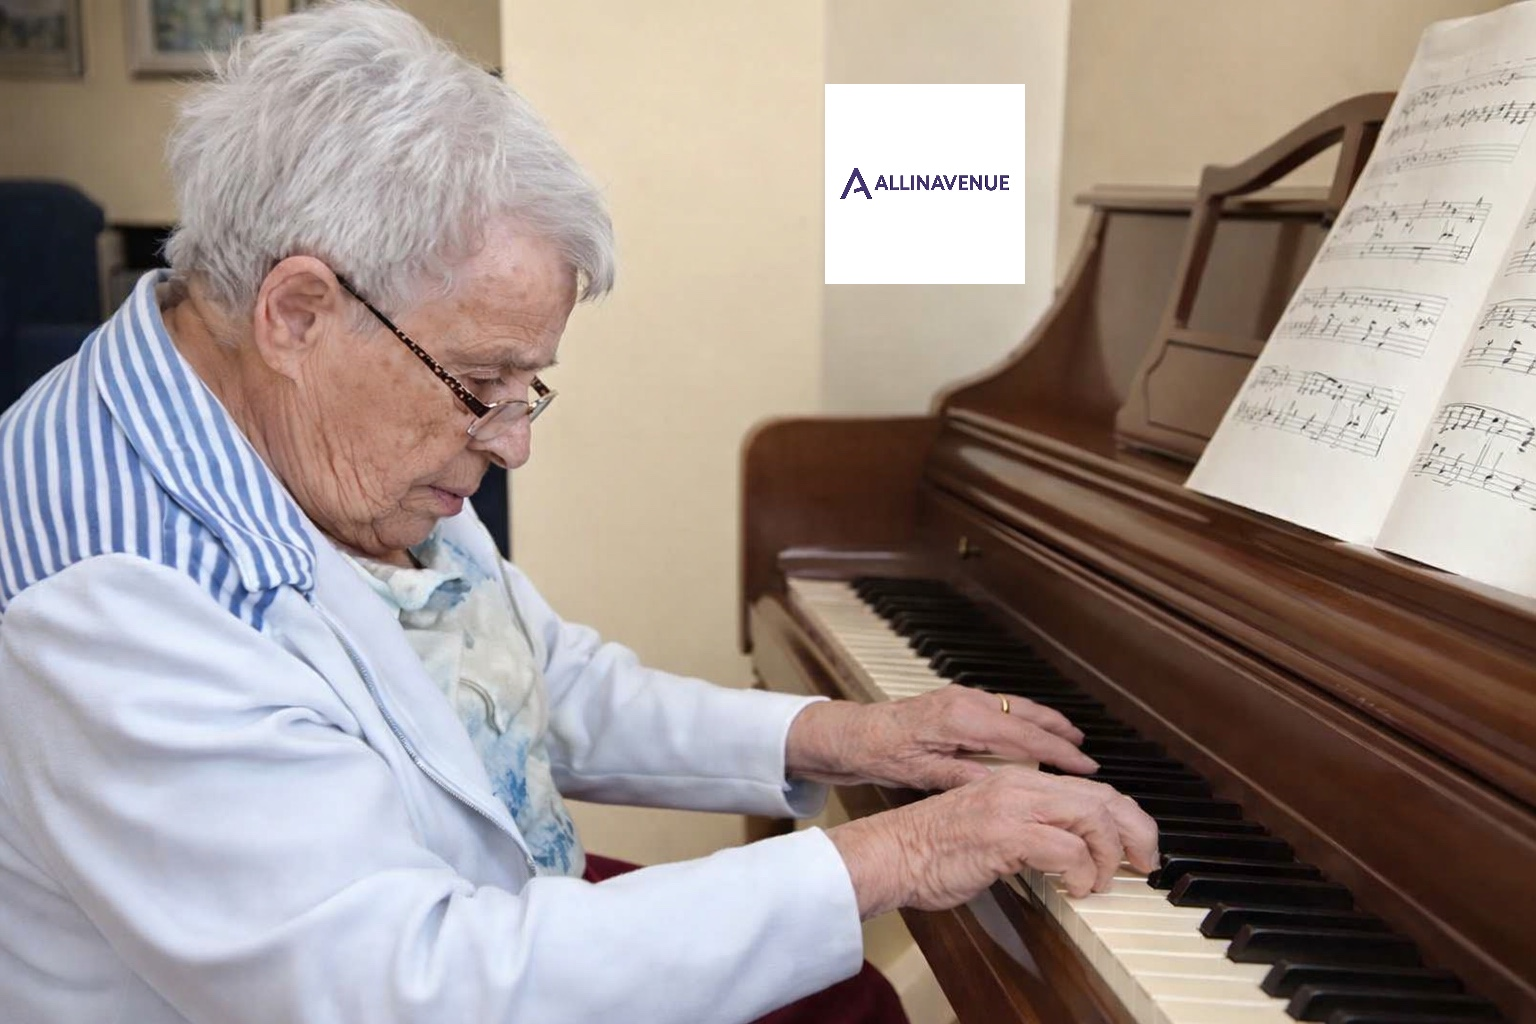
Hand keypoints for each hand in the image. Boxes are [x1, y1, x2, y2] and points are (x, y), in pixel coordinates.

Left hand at [785, 685, 1095, 790]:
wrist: (851, 732)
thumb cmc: (880, 752)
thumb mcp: (922, 774)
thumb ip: (963, 777)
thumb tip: (1002, 786)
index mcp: (961, 719)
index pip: (1022, 736)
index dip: (1057, 752)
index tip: (1084, 766)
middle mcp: (966, 701)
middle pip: (1025, 716)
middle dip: (1060, 733)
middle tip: (1087, 754)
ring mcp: (962, 697)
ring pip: (1015, 707)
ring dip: (1044, 722)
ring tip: (1071, 739)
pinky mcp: (956, 700)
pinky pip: (1000, 706)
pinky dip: (1023, 717)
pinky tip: (1031, 730)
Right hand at [826, 766, 1159, 918]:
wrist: (891, 852)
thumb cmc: (935, 848)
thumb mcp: (991, 826)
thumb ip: (1029, 826)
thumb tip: (1073, 849)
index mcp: (1019, 780)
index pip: (1092, 789)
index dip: (1125, 816)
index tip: (1137, 846)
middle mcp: (1020, 784)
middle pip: (1103, 797)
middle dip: (1135, 831)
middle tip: (1143, 863)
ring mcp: (1012, 806)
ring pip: (1092, 819)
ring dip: (1108, 857)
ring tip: (1099, 882)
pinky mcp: (1005, 834)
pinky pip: (1068, 851)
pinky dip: (1082, 874)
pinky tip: (1074, 889)